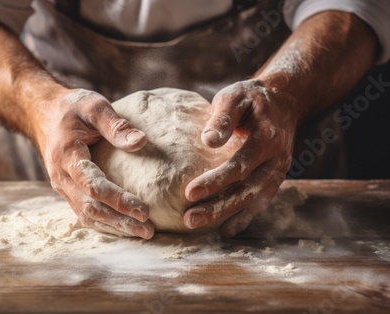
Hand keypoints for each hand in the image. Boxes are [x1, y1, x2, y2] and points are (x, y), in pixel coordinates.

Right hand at [33, 88, 154, 238]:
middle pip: (91, 207)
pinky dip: (105, 223)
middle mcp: (61, 176)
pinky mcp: (67, 190)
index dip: (119, 200)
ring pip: (87, 215)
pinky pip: (84, 213)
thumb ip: (116, 124)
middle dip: (120, 221)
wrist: (43, 113)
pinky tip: (125, 228)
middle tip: (149, 230)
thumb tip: (141, 142)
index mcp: (67, 156)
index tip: (144, 211)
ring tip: (142, 233)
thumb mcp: (93, 106)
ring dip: (114, 226)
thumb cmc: (72, 108)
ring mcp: (62, 186)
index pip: (94, 186)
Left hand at [183, 79, 300, 237]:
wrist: (284, 101)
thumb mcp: (235, 97)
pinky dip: (243, 218)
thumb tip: (208, 141)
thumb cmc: (251, 99)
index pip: (239, 165)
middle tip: (189, 219)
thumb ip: (223, 118)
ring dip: (225, 216)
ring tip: (196, 224)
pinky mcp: (274, 179)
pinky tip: (224, 231)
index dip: (215, 181)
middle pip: (246, 190)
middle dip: (217, 207)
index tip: (189, 192)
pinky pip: (260, 202)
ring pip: (252, 200)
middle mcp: (276, 159)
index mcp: (267, 138)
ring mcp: (278, 172)